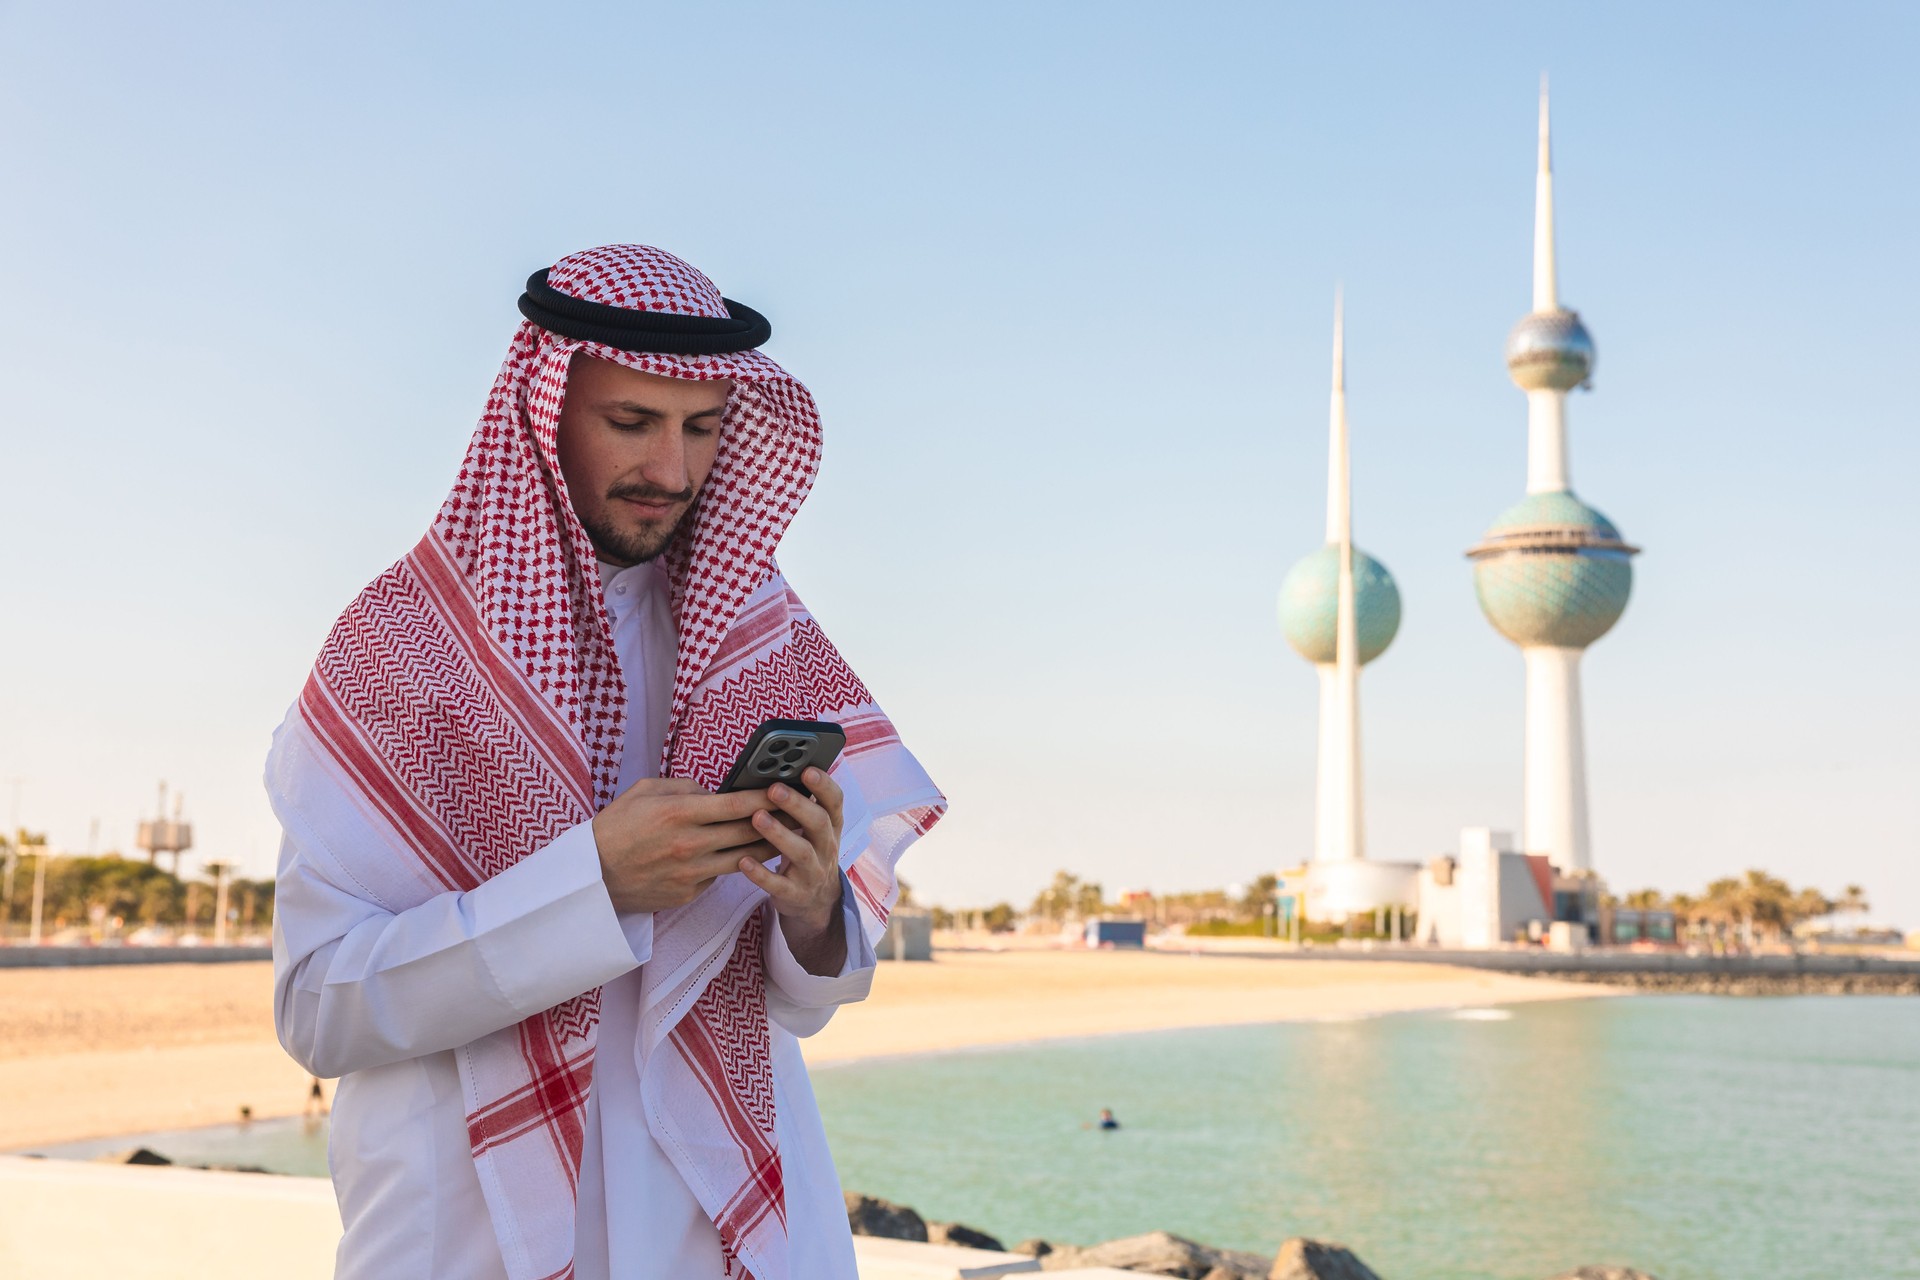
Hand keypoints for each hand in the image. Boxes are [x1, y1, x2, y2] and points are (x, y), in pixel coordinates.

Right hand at [593, 778, 779, 913]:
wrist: (592, 876)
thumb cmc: (616, 826)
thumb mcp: (646, 791)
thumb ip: (685, 787)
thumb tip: (716, 791)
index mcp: (680, 813)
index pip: (739, 803)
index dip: (769, 796)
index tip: (789, 788)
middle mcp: (690, 844)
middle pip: (750, 832)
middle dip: (779, 820)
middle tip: (800, 811)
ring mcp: (691, 873)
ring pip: (745, 859)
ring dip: (768, 846)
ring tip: (788, 835)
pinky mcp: (689, 894)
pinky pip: (720, 876)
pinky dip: (733, 864)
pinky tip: (745, 855)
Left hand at [738, 768, 847, 974]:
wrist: (816, 900)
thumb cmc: (807, 850)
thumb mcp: (812, 828)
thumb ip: (800, 804)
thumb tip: (773, 770)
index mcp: (831, 825)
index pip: (834, 801)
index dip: (824, 784)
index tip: (807, 769)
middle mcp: (827, 846)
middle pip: (819, 822)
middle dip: (797, 804)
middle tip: (774, 788)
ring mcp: (813, 872)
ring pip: (801, 852)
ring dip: (779, 834)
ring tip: (756, 818)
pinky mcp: (796, 894)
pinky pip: (779, 884)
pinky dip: (761, 873)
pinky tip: (743, 860)